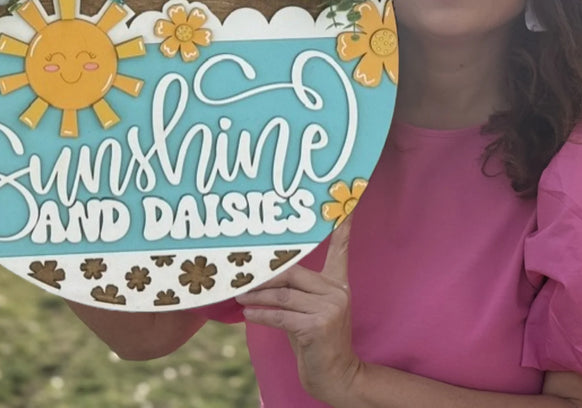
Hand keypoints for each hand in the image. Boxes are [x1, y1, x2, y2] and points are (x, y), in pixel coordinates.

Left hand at [237, 218, 360, 403]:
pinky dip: (261, 314)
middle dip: (264, 275)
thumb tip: (259, 277)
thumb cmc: (315, 341)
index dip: (341, 227)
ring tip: (238, 295)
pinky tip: (247, 313)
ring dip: (256, 296)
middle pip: (293, 273)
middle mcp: (336, 291)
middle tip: (241, 273)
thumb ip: (293, 291)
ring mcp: (330, 308)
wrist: (335, 375)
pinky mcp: (318, 326)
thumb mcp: (307, 311)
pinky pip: (281, 316)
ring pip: (283, 295)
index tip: (342, 205)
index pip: (339, 249)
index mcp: (337, 283)